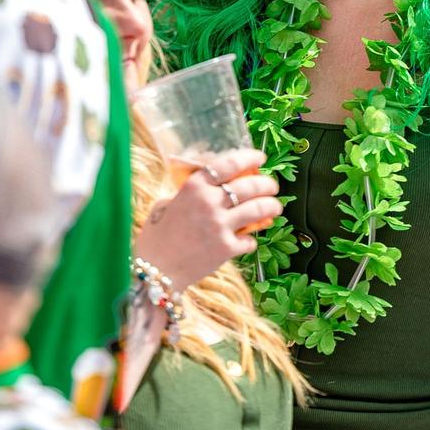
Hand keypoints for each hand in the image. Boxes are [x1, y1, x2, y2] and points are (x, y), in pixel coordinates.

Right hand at [134, 147, 282, 288]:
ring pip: (258, 210)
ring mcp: (220, 226)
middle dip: (267, 184)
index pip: (229, 164)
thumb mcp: (167, 204)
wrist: (154, 272)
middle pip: (250, 186)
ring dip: (272, 206)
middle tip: (272, 186)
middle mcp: (209, 203)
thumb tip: (211, 185)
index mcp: (194, 187)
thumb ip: (190, 193)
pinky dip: (252, 240)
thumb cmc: (156, 237)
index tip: (259, 158)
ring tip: (275, 207)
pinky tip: (249, 240)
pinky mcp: (226, 249)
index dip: (249, 158)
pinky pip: (250, 240)